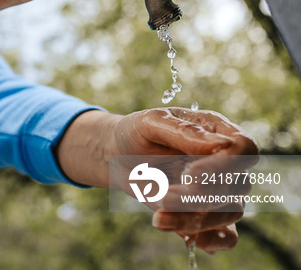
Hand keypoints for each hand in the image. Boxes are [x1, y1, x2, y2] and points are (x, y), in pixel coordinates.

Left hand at [56, 108, 257, 253]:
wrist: (119, 156)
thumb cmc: (137, 133)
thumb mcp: (151, 122)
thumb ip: (184, 130)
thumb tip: (223, 145)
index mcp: (217, 131)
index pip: (243, 149)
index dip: (224, 165)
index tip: (192, 174)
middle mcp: (225, 161)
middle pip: (236, 185)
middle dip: (198, 196)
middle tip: (163, 197)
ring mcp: (220, 188)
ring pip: (229, 212)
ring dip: (195, 219)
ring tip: (159, 218)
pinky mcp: (207, 212)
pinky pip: (228, 234)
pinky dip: (214, 240)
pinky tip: (190, 239)